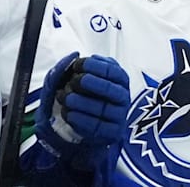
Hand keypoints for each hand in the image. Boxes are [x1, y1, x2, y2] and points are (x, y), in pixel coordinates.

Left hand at [35, 53, 129, 169]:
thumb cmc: (85, 90)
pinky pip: (98, 128)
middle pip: (112, 90)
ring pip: (104, 110)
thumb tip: (75, 56)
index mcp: (119, 79)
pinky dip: (81, 120)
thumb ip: (77, 64)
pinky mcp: (112, 133)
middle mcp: (123, 97)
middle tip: (75, 81)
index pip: (113, 70)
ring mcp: (119, 116)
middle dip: (93, 84)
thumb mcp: (82, 73)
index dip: (95, 66)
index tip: (77, 64)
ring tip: (66, 98)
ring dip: (82, 103)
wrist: (85, 116)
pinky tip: (69, 113)